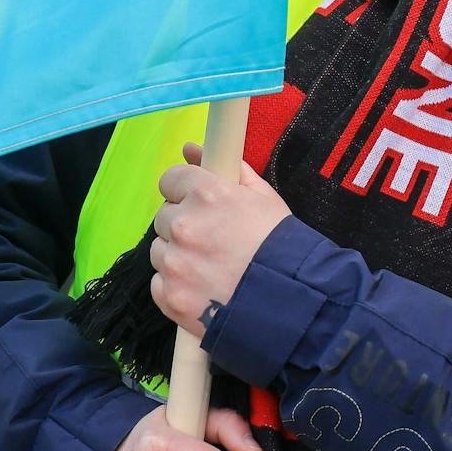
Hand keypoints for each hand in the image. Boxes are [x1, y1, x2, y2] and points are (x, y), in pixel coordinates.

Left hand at [150, 143, 291, 337]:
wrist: (292, 302)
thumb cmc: (281, 247)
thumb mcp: (263, 197)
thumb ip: (227, 169)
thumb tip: (191, 148)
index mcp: (206, 194)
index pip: (170, 180)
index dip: (185, 191)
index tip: (198, 203)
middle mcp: (184, 225)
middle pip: (164, 216)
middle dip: (184, 225)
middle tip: (214, 240)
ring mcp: (174, 263)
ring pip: (160, 250)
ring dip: (179, 255)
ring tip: (212, 267)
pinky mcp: (169, 296)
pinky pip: (160, 282)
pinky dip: (177, 285)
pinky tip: (205, 288)